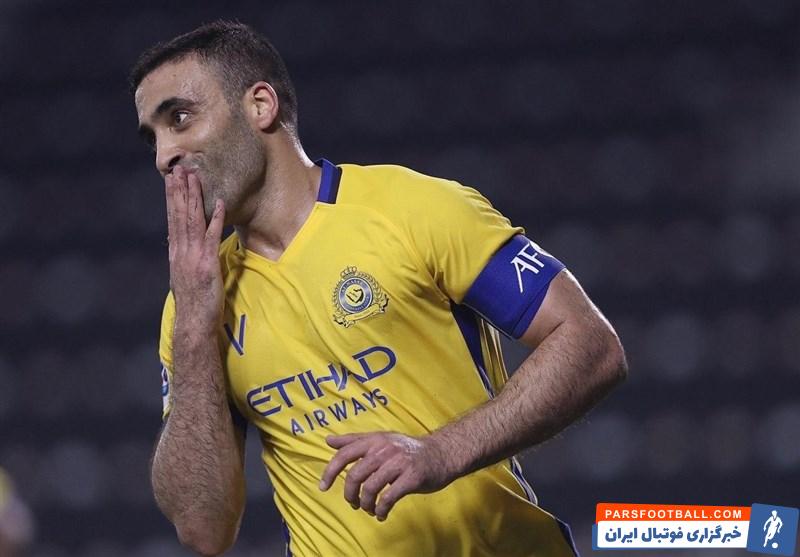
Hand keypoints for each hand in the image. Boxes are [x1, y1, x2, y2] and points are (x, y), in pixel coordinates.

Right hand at [165, 166, 225, 330]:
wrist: (193, 322)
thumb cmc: (193, 303)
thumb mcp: (184, 276)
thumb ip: (184, 258)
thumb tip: (183, 244)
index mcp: (176, 253)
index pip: (173, 219)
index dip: (172, 198)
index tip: (172, 180)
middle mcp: (182, 251)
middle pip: (179, 215)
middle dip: (180, 190)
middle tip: (180, 169)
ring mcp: (193, 257)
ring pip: (192, 220)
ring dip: (194, 198)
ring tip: (194, 177)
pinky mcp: (208, 264)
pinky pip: (212, 237)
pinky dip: (216, 219)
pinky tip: (219, 204)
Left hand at [319, 432, 455, 520]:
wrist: (441, 454)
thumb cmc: (407, 450)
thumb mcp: (381, 440)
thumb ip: (355, 441)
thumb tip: (328, 440)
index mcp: (375, 440)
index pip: (345, 454)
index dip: (330, 471)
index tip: (322, 487)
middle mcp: (385, 449)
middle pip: (355, 475)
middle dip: (350, 494)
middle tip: (354, 503)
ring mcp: (399, 463)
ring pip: (370, 488)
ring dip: (366, 504)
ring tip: (369, 509)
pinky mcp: (411, 477)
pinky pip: (388, 498)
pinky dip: (381, 509)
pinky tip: (382, 513)